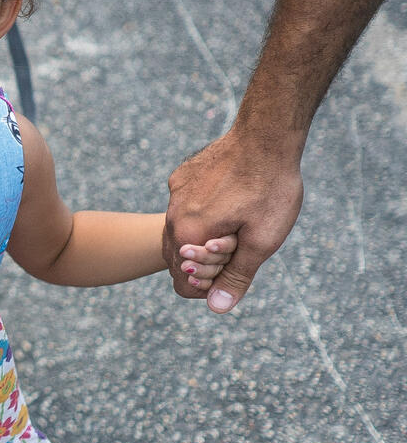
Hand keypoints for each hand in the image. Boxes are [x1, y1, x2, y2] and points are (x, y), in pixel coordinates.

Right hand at [164, 129, 303, 311]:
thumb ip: (236, 277)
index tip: (237, 268)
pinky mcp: (182, 177)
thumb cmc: (269, 189)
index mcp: (186, 235)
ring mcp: (174, 193)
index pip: (183, 283)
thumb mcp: (262, 241)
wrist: (266, 135)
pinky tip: (231, 199)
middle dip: (207, 262)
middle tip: (241, 246)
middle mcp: (172, 215)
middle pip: (178, 259)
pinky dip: (202, 213)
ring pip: (180, 232)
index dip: (211, 286)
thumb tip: (217, 308)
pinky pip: (184, 206)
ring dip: (203, 238)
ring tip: (237, 224)